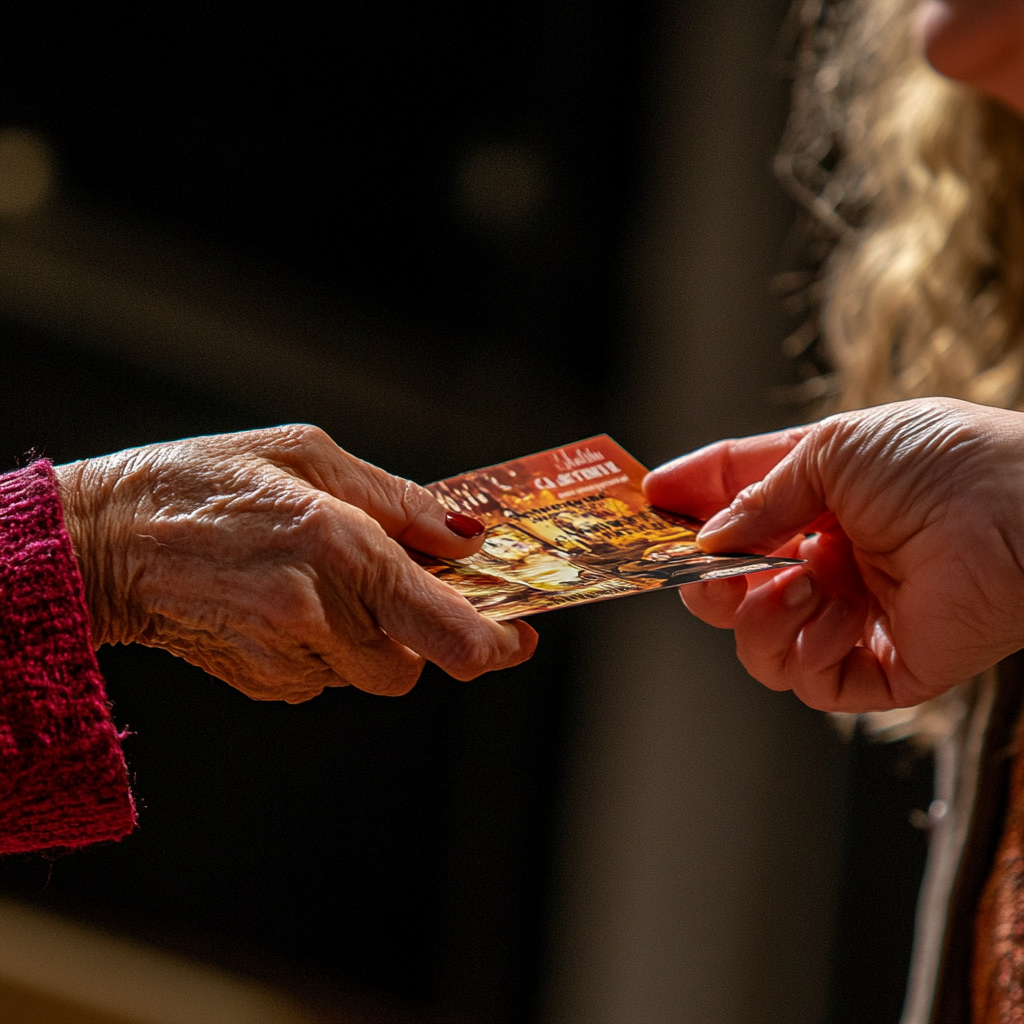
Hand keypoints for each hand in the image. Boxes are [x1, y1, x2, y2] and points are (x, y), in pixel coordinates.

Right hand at [54, 425, 536, 701]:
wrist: (104, 541)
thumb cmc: (203, 483)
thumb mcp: (308, 457)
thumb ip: (401, 503)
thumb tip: (468, 536)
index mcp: (339, 547)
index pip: (447, 629)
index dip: (496, 644)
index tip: (517, 636)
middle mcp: (318, 616)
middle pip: (415, 664)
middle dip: (422, 632)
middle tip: (400, 586)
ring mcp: (286, 660)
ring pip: (372, 672)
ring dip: (372, 635)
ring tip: (320, 581)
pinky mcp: (263, 685)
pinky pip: (327, 677)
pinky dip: (329, 646)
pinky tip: (286, 602)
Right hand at [642, 398, 1023, 711]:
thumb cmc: (944, 460)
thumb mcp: (835, 450)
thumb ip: (760, 495)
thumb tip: (705, 537)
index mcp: (819, 494)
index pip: (735, 499)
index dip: (687, 501)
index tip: (644, 502)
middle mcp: (826, 556)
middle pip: (729, 584)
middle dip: (705, 579)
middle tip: (701, 568)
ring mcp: (849, 612)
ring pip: (756, 640)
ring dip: (758, 614)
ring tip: (799, 582)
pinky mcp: (879, 666)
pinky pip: (806, 677)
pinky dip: (802, 647)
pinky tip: (830, 609)